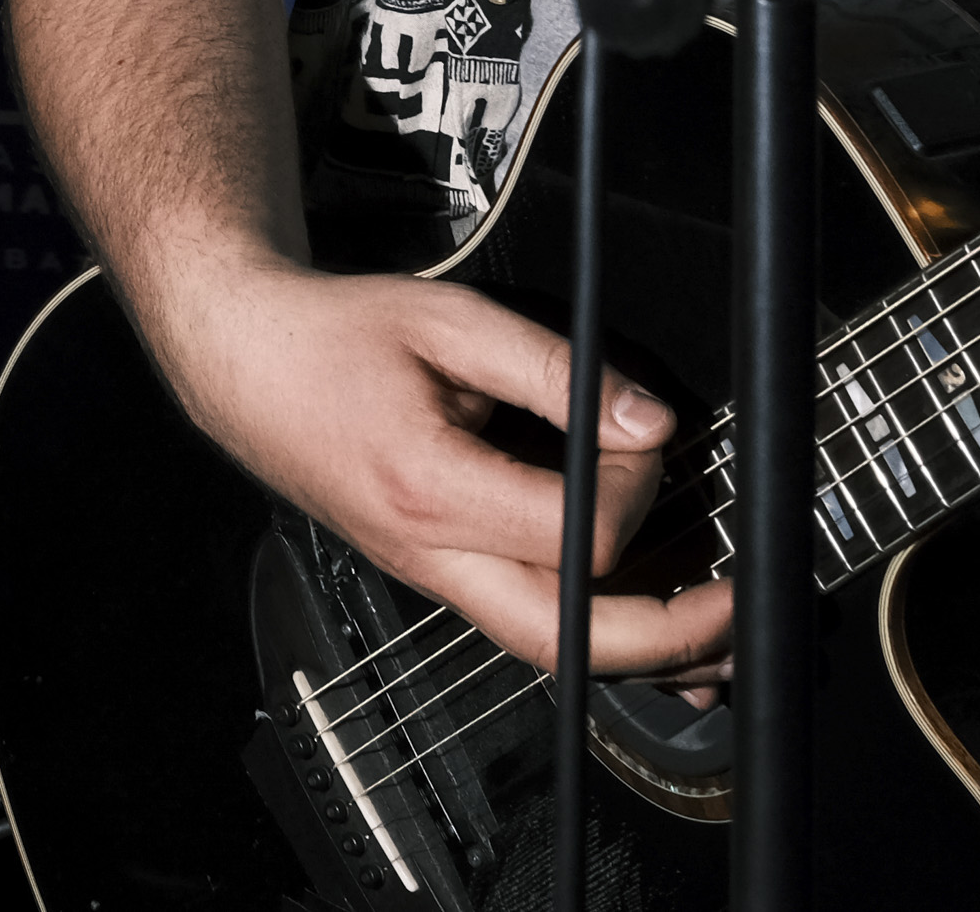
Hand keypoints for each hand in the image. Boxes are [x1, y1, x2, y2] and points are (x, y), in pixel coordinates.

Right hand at [139, 256, 733, 683]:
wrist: (243, 361)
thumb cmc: (332, 336)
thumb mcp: (450, 322)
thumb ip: (557, 372)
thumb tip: (646, 422)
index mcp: (428, 487)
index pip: (573, 532)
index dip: (633, 485)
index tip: (639, 432)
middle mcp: (427, 554)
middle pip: (565, 641)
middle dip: (668, 640)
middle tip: (736, 608)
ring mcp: (428, 575)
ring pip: (546, 650)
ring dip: (639, 656)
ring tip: (716, 641)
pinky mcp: (434, 573)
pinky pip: (522, 625)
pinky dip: (591, 637)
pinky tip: (646, 633)